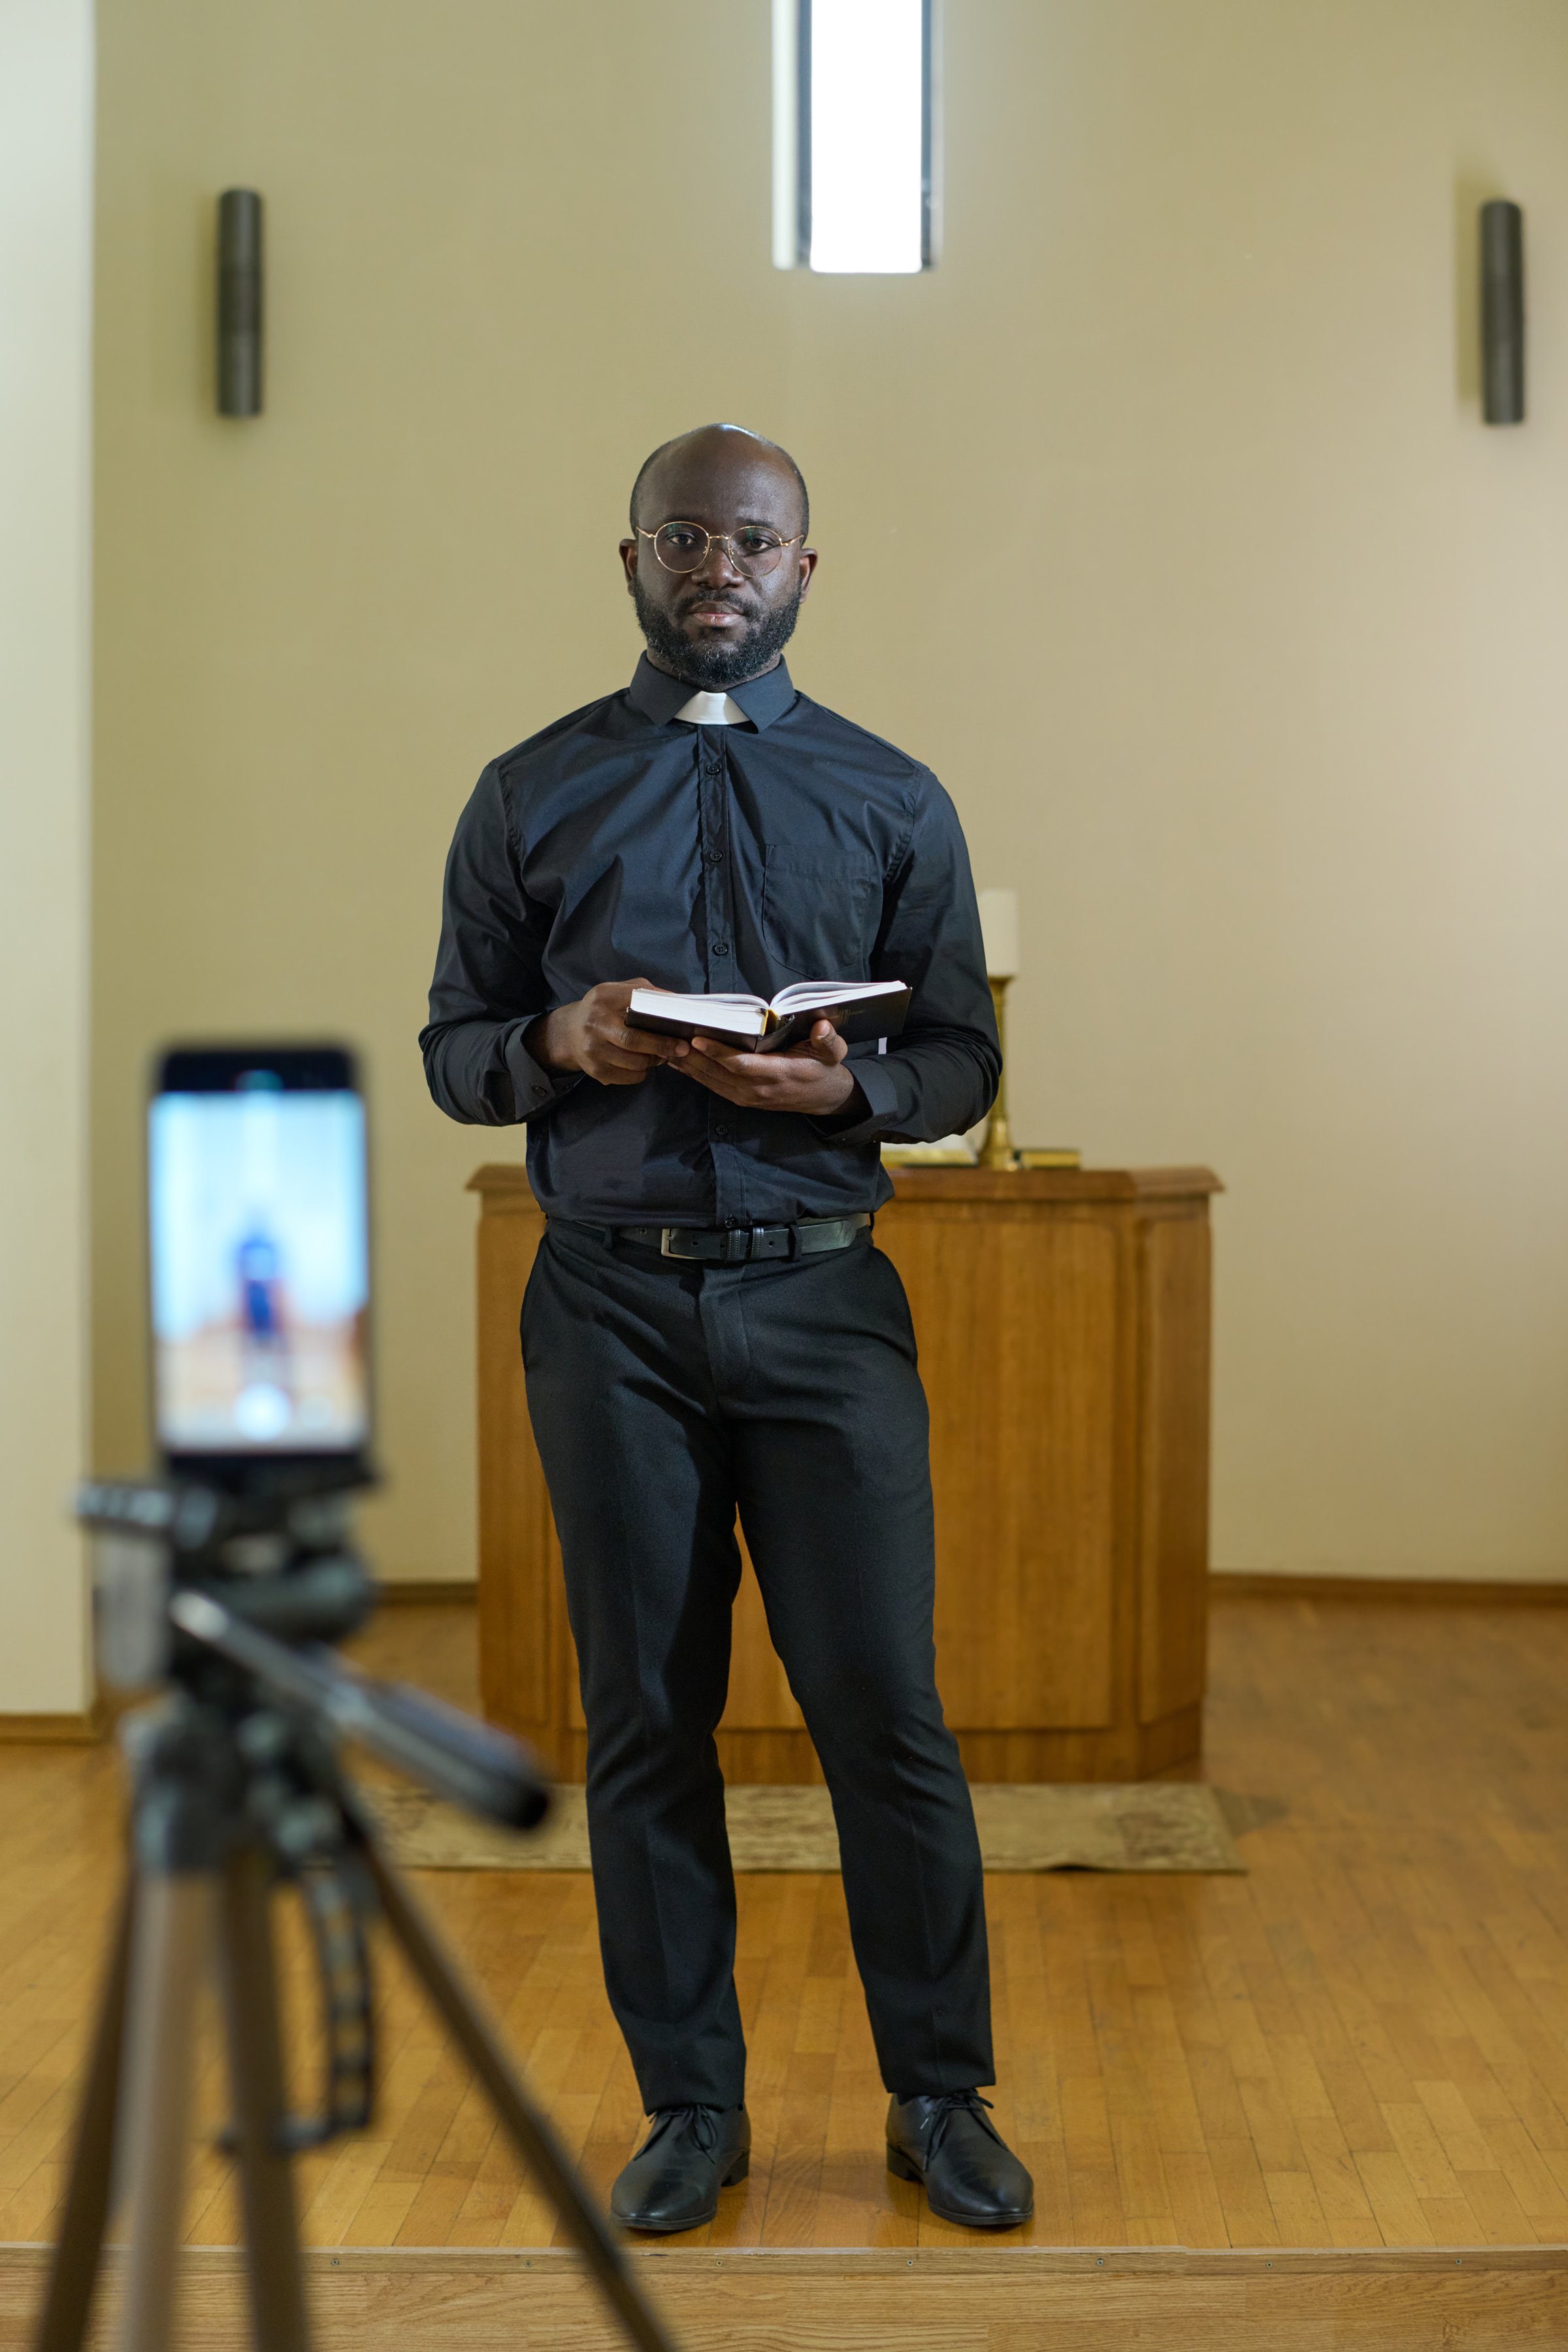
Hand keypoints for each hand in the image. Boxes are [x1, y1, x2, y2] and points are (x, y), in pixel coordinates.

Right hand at [530, 980, 690, 1086]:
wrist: (569, 1033)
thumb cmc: (603, 1010)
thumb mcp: (618, 992)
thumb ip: (645, 993)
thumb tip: (679, 1002)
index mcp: (603, 997)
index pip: (637, 1005)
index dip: (662, 1016)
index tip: (682, 1025)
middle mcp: (594, 1024)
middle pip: (633, 1040)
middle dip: (662, 1046)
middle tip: (681, 1049)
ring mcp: (592, 1050)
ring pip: (634, 1062)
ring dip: (653, 1061)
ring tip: (661, 1055)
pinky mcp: (595, 1070)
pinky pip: (629, 1077)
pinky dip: (642, 1072)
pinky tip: (642, 1064)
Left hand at [675, 1020, 859, 1116]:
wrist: (825, 1098)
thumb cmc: (825, 1069)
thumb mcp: (834, 1053)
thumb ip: (828, 1040)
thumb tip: (823, 1026)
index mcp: (779, 1074)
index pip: (742, 1064)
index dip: (718, 1052)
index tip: (697, 1038)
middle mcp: (759, 1089)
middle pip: (718, 1073)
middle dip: (692, 1056)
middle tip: (668, 1036)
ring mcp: (748, 1097)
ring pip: (711, 1081)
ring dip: (688, 1065)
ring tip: (666, 1045)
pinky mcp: (741, 1099)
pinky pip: (713, 1086)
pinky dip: (694, 1074)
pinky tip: (679, 1061)